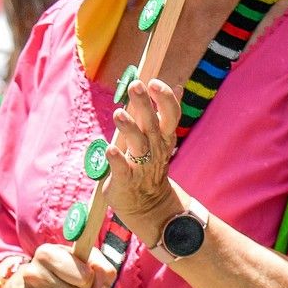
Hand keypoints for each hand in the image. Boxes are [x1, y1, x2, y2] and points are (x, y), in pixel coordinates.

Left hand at [102, 79, 181, 233]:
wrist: (148, 205)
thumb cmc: (150, 164)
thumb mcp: (161, 138)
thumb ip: (165, 113)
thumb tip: (178, 87)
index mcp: (163, 137)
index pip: (170, 115)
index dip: (165, 99)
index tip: (154, 82)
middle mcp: (155, 149)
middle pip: (152, 125)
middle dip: (144, 105)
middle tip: (135, 85)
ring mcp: (141, 166)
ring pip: (138, 145)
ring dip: (129, 128)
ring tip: (118, 113)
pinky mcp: (126, 181)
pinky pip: (122, 169)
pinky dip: (116, 159)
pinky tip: (110, 148)